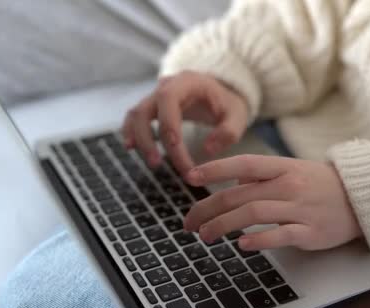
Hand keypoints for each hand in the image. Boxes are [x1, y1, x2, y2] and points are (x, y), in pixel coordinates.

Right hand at [122, 71, 248, 174]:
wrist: (222, 93)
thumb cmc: (229, 104)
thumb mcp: (238, 116)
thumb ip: (228, 132)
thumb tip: (208, 150)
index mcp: (187, 82)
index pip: (168, 99)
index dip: (166, 123)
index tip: (174, 148)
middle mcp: (166, 86)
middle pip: (145, 109)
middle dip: (148, 138)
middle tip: (158, 164)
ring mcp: (156, 95)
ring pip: (136, 115)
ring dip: (138, 139)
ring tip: (151, 162)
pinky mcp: (152, 107)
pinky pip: (135, 118)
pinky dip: (131, 133)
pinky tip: (132, 149)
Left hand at [183, 155, 362, 250]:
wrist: (363, 198)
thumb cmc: (322, 184)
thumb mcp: (293, 170)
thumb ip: (262, 175)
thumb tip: (232, 184)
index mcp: (284, 167)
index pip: (244, 163)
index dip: (215, 169)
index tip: (190, 177)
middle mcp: (290, 185)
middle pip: (240, 195)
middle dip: (208, 208)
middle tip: (189, 222)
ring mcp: (301, 209)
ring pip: (254, 214)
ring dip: (224, 225)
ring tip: (205, 235)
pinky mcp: (311, 232)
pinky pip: (281, 235)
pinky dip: (260, 240)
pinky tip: (242, 244)